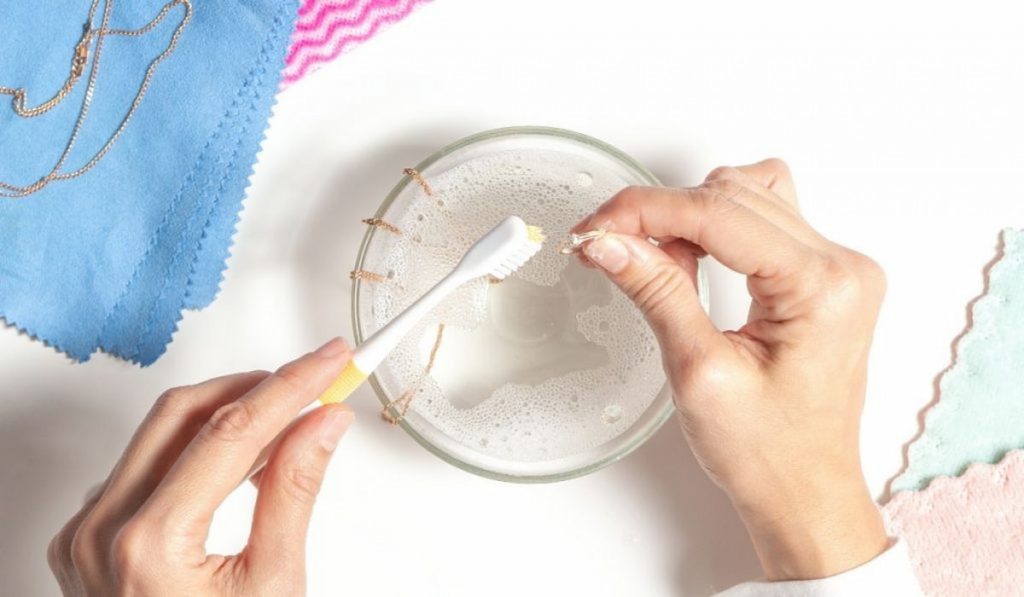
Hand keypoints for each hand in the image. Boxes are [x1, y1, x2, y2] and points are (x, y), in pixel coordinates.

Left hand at [48, 338, 354, 595]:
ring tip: (288, 410)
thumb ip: (294, 491)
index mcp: (149, 545)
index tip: (330, 361)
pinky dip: (193, 447)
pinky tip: (236, 451)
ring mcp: (85, 536)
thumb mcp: (274, 586)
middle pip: (184, 414)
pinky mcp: (85, 540)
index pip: (232, 431)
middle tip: (314, 374)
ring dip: (225, 412)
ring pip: (156, 434)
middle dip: (255, 385)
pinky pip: (140, 467)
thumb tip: (322, 423)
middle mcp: (101, 532)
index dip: (291, 384)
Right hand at [574, 160, 888, 579]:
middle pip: (734, 194)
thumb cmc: (770, 454)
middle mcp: (841, 268)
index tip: (597, 227)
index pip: (720, 214)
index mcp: (823, 288)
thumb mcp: (700, 372)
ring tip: (652, 261)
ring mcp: (836, 269)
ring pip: (748, 196)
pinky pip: (764, 219)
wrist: (804, 493)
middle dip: (661, 213)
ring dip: (688, 216)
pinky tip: (690, 255)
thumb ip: (658, 293)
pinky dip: (715, 226)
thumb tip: (612, 243)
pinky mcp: (821, 277)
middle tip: (610, 247)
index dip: (646, 211)